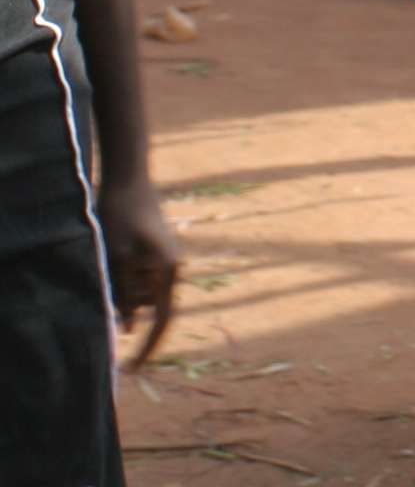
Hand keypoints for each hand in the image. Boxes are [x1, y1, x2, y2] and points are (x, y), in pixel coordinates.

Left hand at [98, 178, 178, 366]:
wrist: (129, 180)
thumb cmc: (121, 218)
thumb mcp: (117, 260)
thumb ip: (124, 295)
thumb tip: (129, 328)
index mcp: (168, 271)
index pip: (162, 319)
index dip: (148, 346)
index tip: (134, 369)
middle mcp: (172, 267)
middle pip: (148, 305)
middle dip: (126, 305)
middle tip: (106, 280)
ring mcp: (165, 259)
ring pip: (141, 291)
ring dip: (123, 288)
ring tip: (110, 258)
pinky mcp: (156, 252)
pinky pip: (141, 277)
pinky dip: (125, 277)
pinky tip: (116, 251)